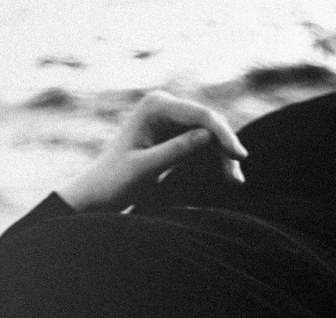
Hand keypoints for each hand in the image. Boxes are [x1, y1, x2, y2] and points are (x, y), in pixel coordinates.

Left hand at [60, 90, 247, 211]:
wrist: (97, 194)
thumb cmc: (114, 182)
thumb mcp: (144, 169)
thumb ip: (175, 151)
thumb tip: (208, 137)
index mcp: (155, 106)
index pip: (199, 115)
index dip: (222, 134)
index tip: (238, 156)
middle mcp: (165, 106)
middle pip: (208, 122)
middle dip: (225, 147)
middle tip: (237, 178)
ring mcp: (171, 120)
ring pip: (209, 134)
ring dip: (223, 156)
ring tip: (235, 182)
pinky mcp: (174, 136)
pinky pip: (202, 145)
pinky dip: (215, 160)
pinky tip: (228, 177)